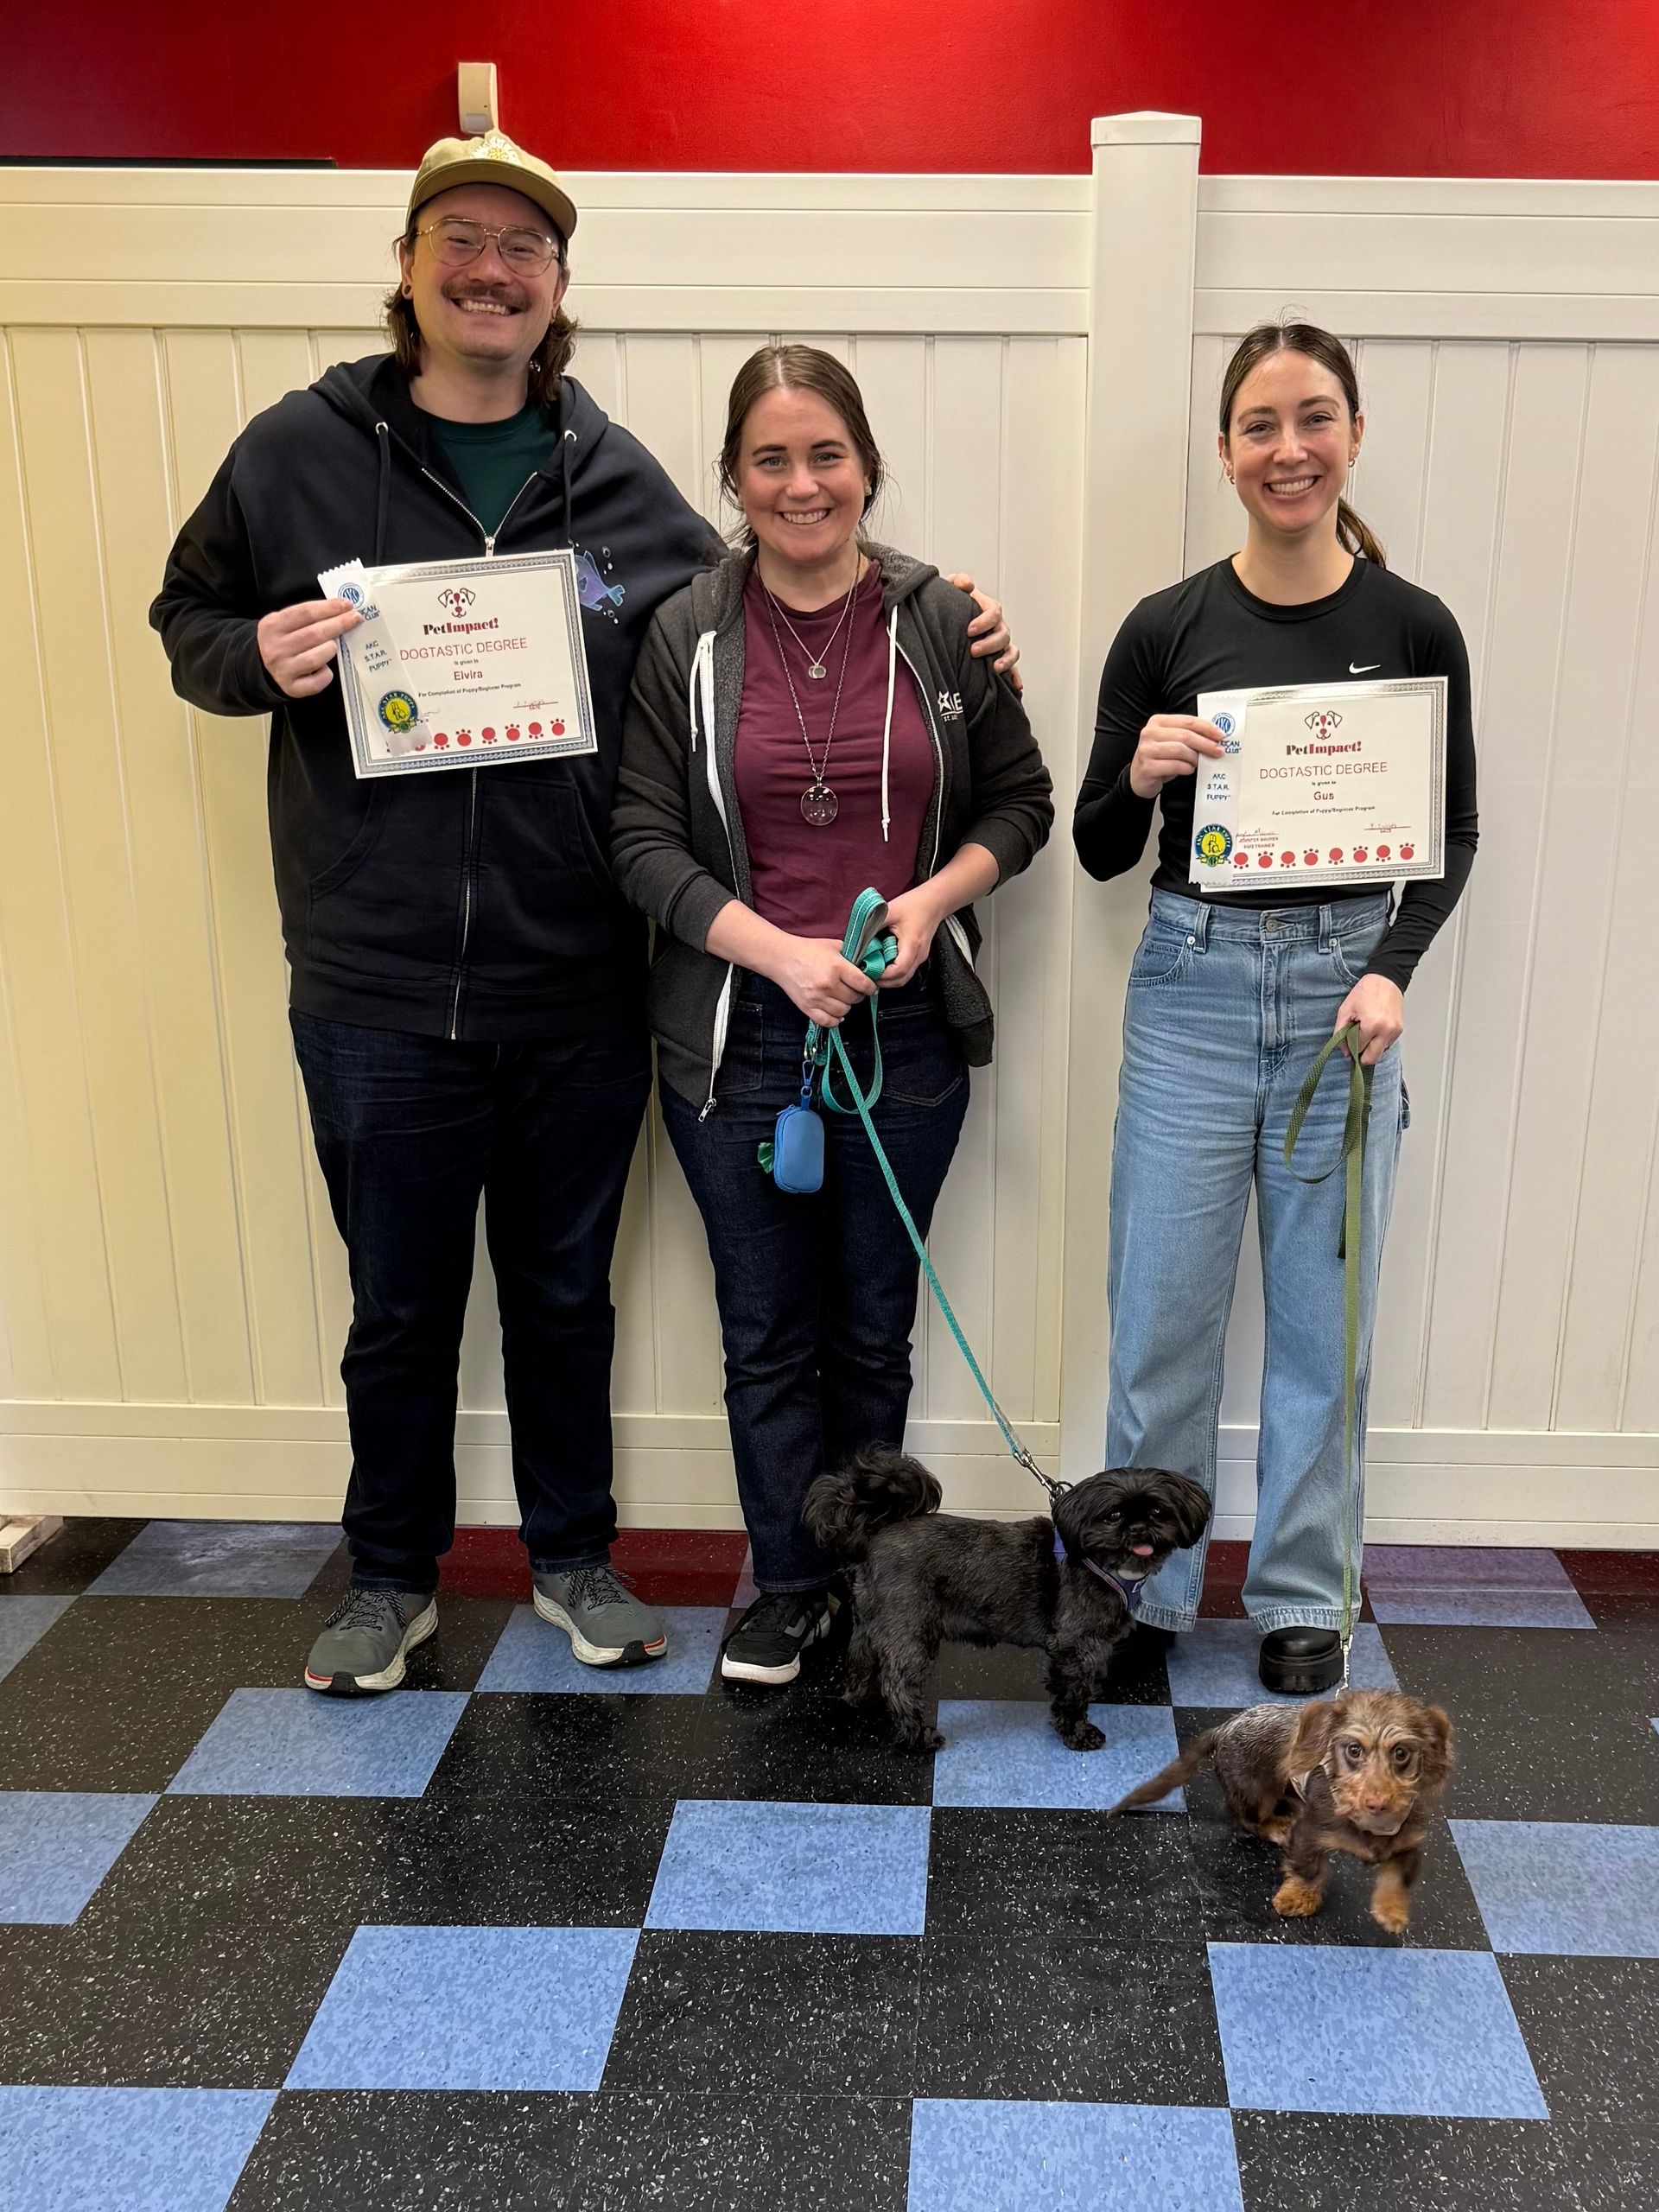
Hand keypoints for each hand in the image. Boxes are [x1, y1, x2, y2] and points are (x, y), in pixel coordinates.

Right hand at [257, 598, 361, 698]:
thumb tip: (341, 610)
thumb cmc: (283, 641)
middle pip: (314, 634)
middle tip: (356, 618)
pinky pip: (317, 682)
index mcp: (272, 626)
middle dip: (339, 624)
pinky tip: (326, 668)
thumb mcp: (284, 623)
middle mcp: (276, 648)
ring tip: (334, 645)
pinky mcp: (292, 688)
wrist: (263, 667)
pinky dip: (326, 674)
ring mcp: (283, 670)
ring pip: (316, 658)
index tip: (347, 604)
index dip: (329, 607)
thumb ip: (307, 616)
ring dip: (331, 649)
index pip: (305, 613)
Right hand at [770, 937, 877, 1027]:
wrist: (782, 957)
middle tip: (854, 989)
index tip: (870, 986)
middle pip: (855, 998)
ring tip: (842, 997)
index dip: (870, 987)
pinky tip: (835, 1010)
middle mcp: (827, 984)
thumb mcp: (834, 946)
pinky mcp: (807, 1007)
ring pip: (844, 1011)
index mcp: (836, 967)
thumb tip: (869, 965)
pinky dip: (835, 1019)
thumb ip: (853, 955)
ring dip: (846, 1006)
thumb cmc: (808, 950)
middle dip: (858, 994)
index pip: (864, 984)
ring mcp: (816, 998)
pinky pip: (828, 1022)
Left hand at [876, 884, 944, 986]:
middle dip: (883, 981)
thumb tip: (857, 938)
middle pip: (901, 979)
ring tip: (873, 972)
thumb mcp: (890, 911)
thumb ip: (873, 924)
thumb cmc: (914, 904)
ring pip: (904, 978)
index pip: (898, 970)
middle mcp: (919, 955)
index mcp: (912, 944)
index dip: (882, 975)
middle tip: (867, 975)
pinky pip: (906, 971)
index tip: (867, 970)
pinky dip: (894, 973)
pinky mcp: (918, 956)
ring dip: (888, 979)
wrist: (933, 902)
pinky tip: (883, 965)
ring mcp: (920, 957)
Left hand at [947, 572, 1022, 688]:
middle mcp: (997, 627)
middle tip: (974, 651)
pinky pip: (1012, 668)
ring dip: (1005, 660)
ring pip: (1011, 651)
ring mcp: (1000, 644)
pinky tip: (1015, 686)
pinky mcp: (998, 658)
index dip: (984, 621)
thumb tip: (967, 584)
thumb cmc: (952, 604)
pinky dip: (1015, 677)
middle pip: (1003, 634)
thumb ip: (958, 582)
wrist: (948, 619)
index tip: (969, 629)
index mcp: (988, 609)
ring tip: (994, 668)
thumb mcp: (951, 589)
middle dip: (990, 644)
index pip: (994, 612)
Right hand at [1128, 713, 1225, 799]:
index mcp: (1157, 722)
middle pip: (1185, 735)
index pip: (1187, 721)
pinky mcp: (1147, 767)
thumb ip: (1188, 736)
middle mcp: (1149, 733)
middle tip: (1218, 751)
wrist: (1139, 778)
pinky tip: (1188, 770)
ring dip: (1194, 758)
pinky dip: (1186, 768)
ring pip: (1180, 750)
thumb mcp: (1172, 742)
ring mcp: (1146, 750)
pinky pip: (1175, 766)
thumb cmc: (1160, 758)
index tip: (1220, 735)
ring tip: (1197, 763)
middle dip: (1205, 744)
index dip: (1206, 727)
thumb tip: (1214, 738)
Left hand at [1335, 974, 1403, 1064]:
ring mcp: (1395, 1031)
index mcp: (1372, 1025)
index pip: (1358, 1048)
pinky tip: (1374, 1030)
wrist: (1386, 979)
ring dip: (1371, 1048)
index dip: (1350, 1048)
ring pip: (1380, 1052)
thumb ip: (1340, 1032)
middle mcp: (1386, 1030)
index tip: (1347, 1045)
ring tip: (1366, 1033)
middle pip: (1372, 1058)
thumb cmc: (1365, 992)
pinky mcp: (1400, 1030)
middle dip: (1361, 1056)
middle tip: (1355, 1048)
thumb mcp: (1345, 1010)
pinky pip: (1387, 1044)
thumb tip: (1345, 1051)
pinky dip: (1379, 1042)